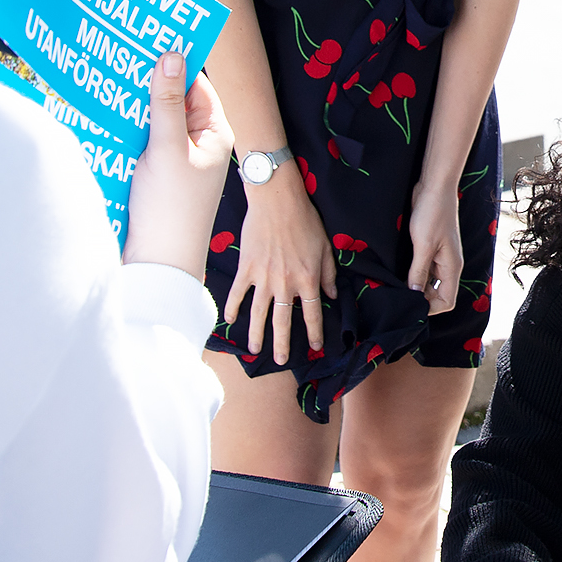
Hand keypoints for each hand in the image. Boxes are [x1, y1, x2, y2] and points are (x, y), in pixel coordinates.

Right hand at [124, 53, 232, 275]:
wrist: (157, 261)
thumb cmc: (170, 208)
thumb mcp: (167, 148)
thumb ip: (167, 102)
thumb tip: (171, 56)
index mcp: (214, 132)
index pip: (196, 84)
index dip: (174, 61)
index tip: (147, 37)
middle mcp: (198, 141)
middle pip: (172, 98)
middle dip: (147, 81)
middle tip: (118, 53)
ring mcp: (176, 157)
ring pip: (153, 118)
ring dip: (132, 104)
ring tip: (104, 78)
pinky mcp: (155, 171)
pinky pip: (140, 139)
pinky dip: (124, 128)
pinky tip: (102, 114)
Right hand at [223, 153, 334, 364]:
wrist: (277, 201)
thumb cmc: (305, 220)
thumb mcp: (325, 247)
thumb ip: (328, 273)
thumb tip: (332, 295)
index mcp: (307, 279)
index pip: (312, 313)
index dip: (315, 332)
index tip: (316, 347)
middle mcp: (285, 283)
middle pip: (283, 320)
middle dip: (283, 343)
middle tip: (282, 360)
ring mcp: (263, 278)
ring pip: (259, 313)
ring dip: (257, 334)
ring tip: (255, 350)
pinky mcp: (247, 268)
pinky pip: (238, 293)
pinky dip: (232, 307)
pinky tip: (229, 320)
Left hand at [405, 175, 464, 312]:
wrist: (434, 187)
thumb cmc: (432, 213)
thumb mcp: (423, 245)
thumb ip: (419, 272)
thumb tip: (414, 294)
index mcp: (452, 267)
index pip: (447, 301)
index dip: (430, 307)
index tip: (410, 303)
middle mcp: (448, 265)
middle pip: (438, 294)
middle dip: (421, 298)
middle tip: (399, 294)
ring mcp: (440, 257)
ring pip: (430, 282)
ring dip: (416, 285)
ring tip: (397, 283)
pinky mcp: (431, 248)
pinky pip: (425, 269)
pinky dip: (414, 273)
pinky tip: (400, 270)